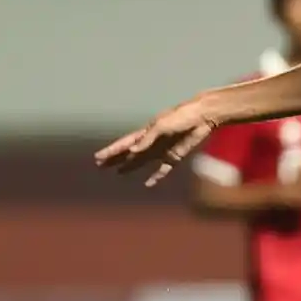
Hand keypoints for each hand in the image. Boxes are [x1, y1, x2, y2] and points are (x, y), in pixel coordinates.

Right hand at [94, 97, 217, 186]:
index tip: (98, 157)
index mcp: (146, 132)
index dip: (112, 151)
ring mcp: (163, 150)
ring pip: (143, 161)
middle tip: (101, 166)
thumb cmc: (181, 117)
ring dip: (131, 167)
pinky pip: (163, 169)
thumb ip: (148, 139)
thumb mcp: (162, 126)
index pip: (125, 143)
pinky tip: (148, 184)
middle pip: (130, 153)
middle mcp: (152, 142)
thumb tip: (133, 152)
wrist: (202, 117)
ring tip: (119, 173)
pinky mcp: (175, 156)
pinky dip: (156, 177)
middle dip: (116, 159)